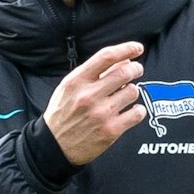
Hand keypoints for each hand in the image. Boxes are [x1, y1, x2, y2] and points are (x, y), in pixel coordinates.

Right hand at [42, 40, 145, 164]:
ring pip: (132, 91)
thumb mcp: (70, 87)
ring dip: (133, 90)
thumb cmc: (63, 113)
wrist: (54, 145)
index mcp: (77, 81)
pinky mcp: (111, 131)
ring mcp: (101, 114)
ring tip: (126, 94)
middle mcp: (89, 96)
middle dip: (136, 68)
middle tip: (137, 70)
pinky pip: (137, 114)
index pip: (106, 57)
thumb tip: (123, 61)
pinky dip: (138, 110)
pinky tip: (132, 111)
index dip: (126, 49)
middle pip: (124, 72)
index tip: (137, 48)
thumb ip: (94, 73)